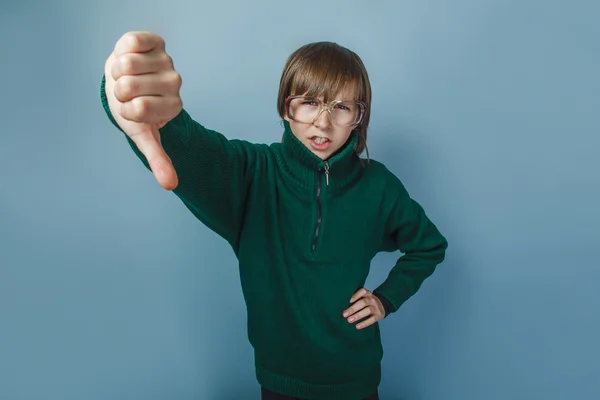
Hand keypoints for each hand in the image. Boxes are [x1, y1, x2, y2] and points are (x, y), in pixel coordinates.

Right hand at [104, 31, 182, 189]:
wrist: (128, 82)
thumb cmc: (134, 110)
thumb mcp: (144, 135)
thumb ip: (158, 159)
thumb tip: (171, 186)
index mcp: (173, 107)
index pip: (137, 109)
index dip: (125, 109)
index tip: (133, 109)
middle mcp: (175, 83)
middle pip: (127, 86)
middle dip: (118, 91)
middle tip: (128, 92)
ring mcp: (166, 60)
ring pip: (125, 64)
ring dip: (117, 70)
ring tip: (127, 76)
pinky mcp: (155, 41)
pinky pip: (130, 43)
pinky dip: (121, 51)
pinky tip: (129, 57)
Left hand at [342, 288, 385, 329]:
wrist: (382, 306)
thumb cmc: (367, 302)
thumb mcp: (363, 297)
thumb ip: (355, 299)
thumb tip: (341, 304)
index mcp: (367, 294)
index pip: (362, 291)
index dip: (356, 295)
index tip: (348, 300)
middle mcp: (372, 299)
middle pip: (363, 302)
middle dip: (353, 308)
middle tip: (344, 314)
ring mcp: (376, 307)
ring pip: (368, 310)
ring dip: (358, 315)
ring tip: (349, 320)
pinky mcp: (378, 315)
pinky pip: (372, 319)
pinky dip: (364, 323)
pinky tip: (357, 326)